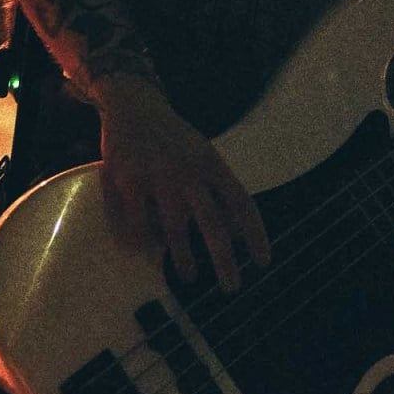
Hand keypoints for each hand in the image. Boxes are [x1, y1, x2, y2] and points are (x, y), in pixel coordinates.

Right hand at [92, 74, 271, 293]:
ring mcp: (158, 176)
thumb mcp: (204, 156)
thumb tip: (239, 232)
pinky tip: (148, 255)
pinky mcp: (129, 180)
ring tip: (189, 276)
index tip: (264, 262)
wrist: (133, 105)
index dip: (256, 235)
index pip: (242, 203)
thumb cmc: (174, 139)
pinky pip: (139, 224)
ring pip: (175, 229)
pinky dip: (145, 244)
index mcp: (213, 164)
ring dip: (184, 258)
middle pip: (213, 224)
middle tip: (231, 288)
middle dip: (224, 260)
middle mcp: (189, 171)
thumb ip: (219, 191)